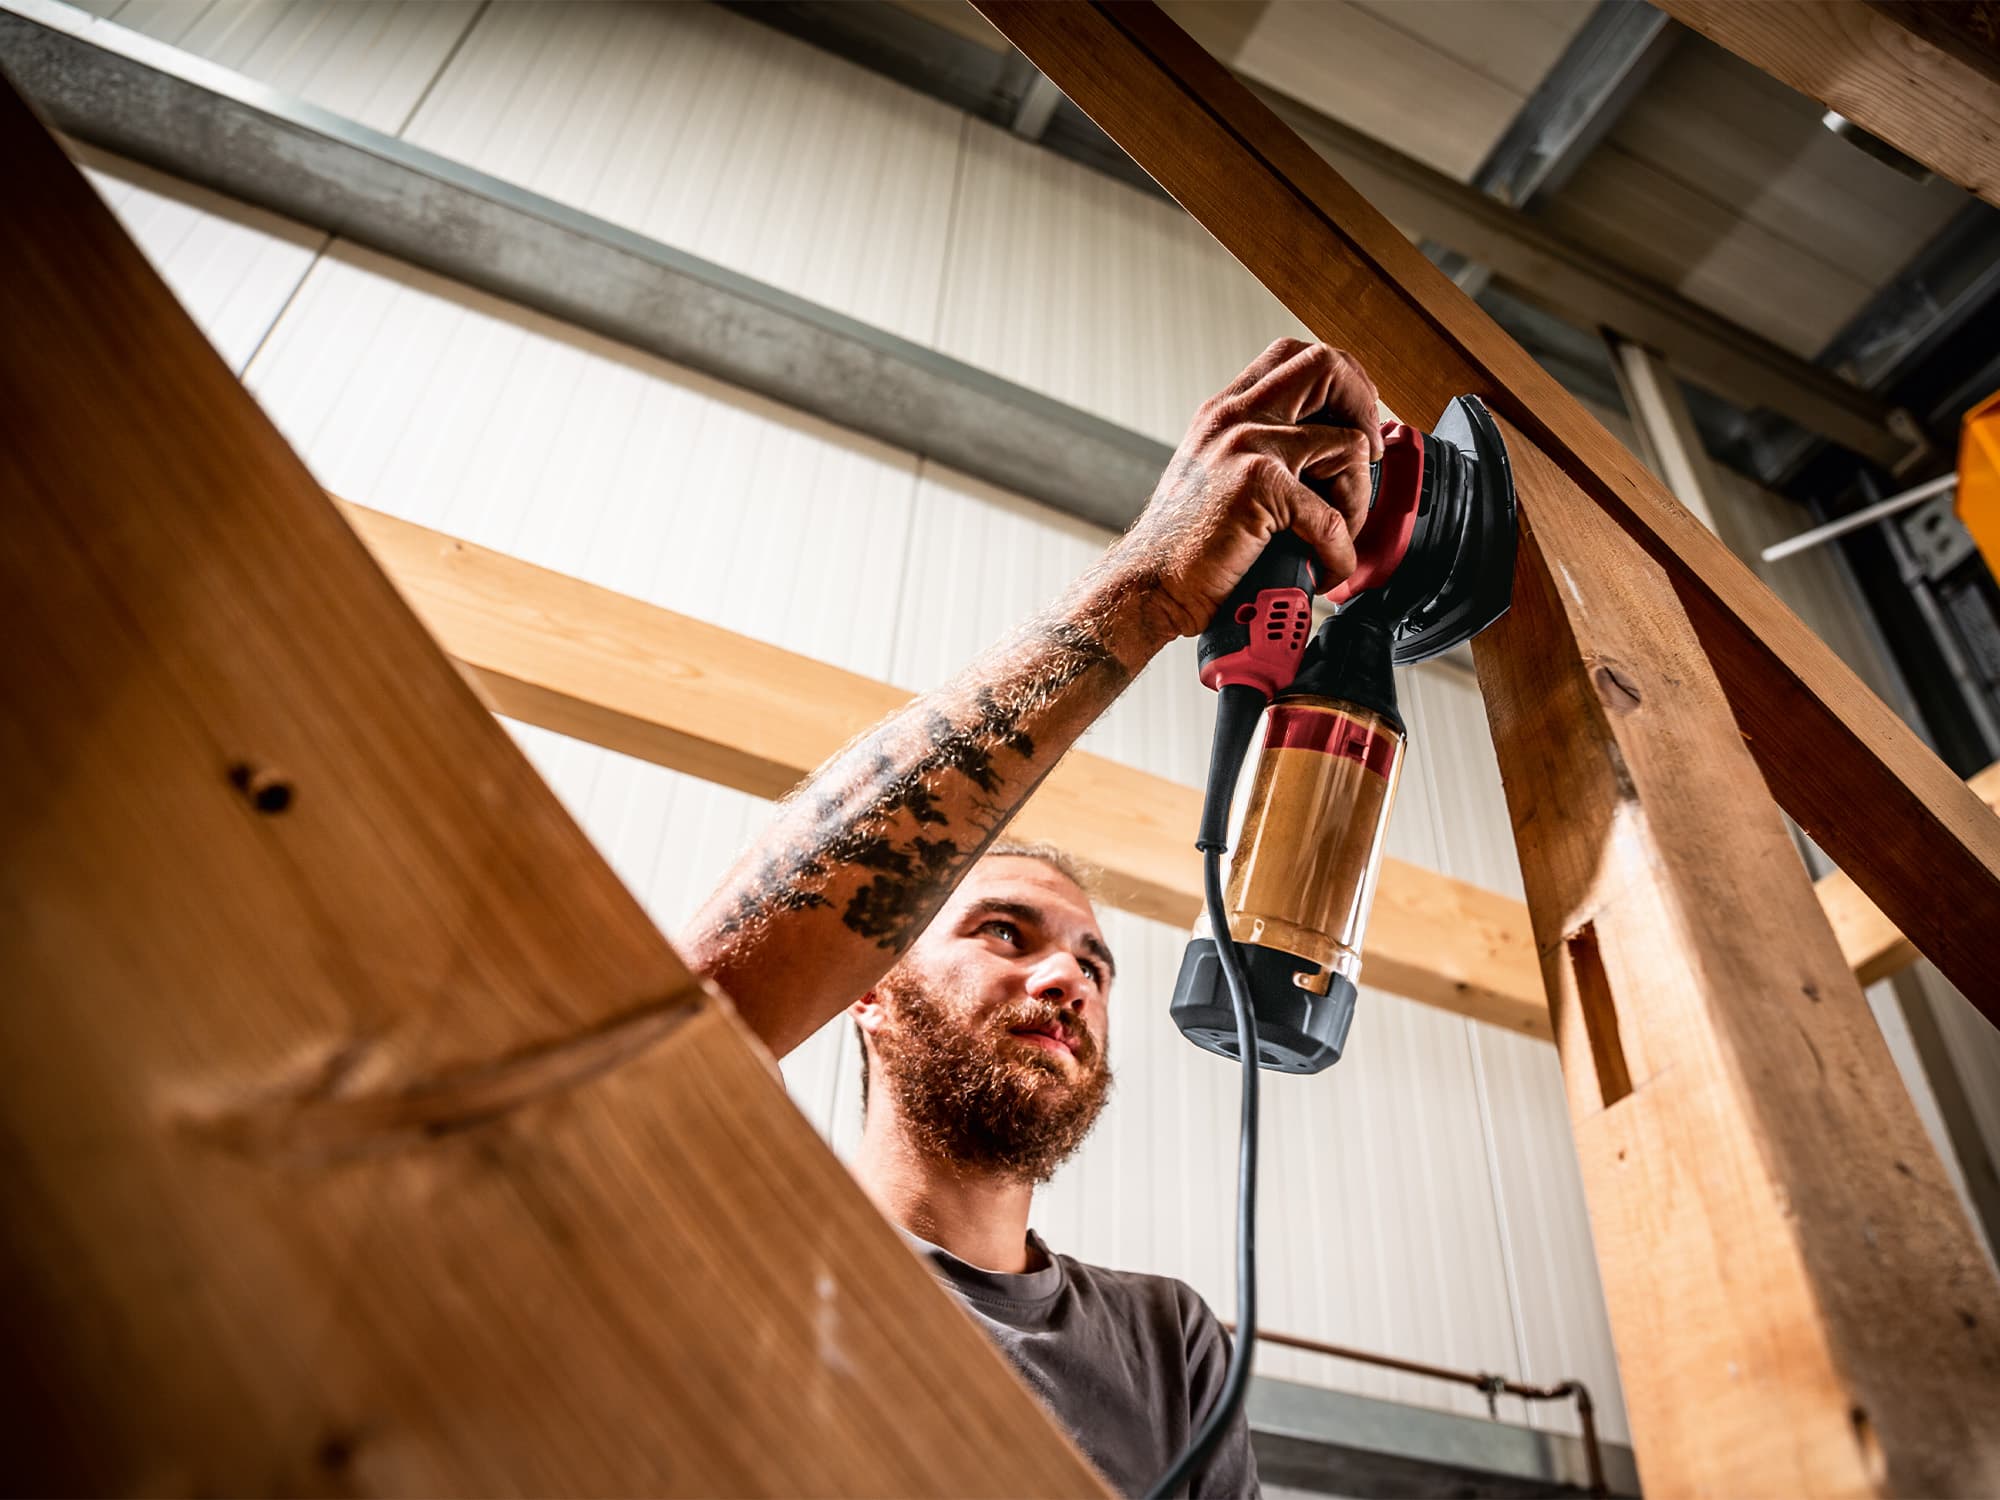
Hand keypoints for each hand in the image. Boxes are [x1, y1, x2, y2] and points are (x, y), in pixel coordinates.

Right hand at [1109, 339, 1382, 639]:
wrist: (1148, 586)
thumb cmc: (1183, 546)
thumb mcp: (1215, 477)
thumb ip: (1259, 454)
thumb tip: (1329, 459)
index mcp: (1226, 411)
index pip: (1294, 356)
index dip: (1340, 382)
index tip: (1352, 423)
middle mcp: (1235, 417)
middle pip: (1326, 365)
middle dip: (1365, 408)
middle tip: (1367, 458)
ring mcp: (1247, 445)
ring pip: (1349, 445)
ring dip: (1357, 501)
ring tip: (1336, 536)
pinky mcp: (1258, 486)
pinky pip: (1333, 516)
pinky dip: (1339, 553)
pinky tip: (1323, 570)